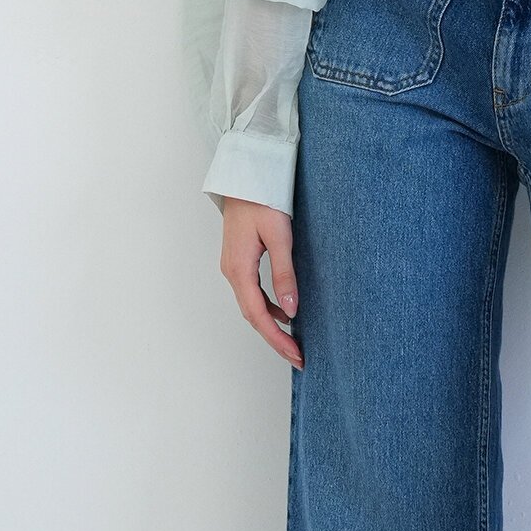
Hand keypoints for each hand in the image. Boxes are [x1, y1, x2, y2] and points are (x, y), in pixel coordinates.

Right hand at [219, 198, 303, 369]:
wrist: (246, 173)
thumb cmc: (262, 199)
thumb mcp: (279, 237)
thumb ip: (284, 274)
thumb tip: (291, 310)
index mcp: (239, 270)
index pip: (259, 316)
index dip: (277, 339)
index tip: (296, 355)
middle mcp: (232, 272)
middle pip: (253, 316)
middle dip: (275, 338)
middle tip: (298, 356)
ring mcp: (233, 266)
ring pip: (252, 305)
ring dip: (271, 324)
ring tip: (294, 340)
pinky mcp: (239, 259)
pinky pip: (252, 291)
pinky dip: (268, 306)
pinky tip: (285, 309)